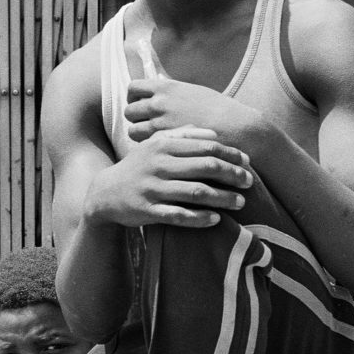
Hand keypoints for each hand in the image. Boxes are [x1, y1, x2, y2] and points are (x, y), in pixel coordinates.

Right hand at [85, 125, 252, 229]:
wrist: (105, 193)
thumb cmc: (138, 167)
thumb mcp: (154, 145)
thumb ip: (182, 135)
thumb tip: (214, 134)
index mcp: (163, 145)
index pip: (205, 146)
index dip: (230, 154)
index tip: (247, 162)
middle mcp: (159, 164)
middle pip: (205, 167)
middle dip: (232, 175)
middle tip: (249, 182)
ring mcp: (153, 188)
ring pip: (196, 192)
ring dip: (222, 198)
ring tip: (240, 203)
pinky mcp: (148, 210)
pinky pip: (179, 215)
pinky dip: (200, 217)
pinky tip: (216, 219)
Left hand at [125, 76, 239, 143]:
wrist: (234, 126)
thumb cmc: (217, 109)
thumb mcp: (192, 91)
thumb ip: (171, 93)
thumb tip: (158, 94)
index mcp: (166, 87)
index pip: (133, 88)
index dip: (133, 97)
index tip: (139, 104)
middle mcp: (158, 103)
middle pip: (129, 111)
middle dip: (135, 118)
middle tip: (146, 125)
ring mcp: (160, 124)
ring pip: (132, 131)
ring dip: (139, 135)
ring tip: (153, 139)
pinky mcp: (165, 142)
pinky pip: (144, 145)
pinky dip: (149, 147)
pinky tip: (162, 149)